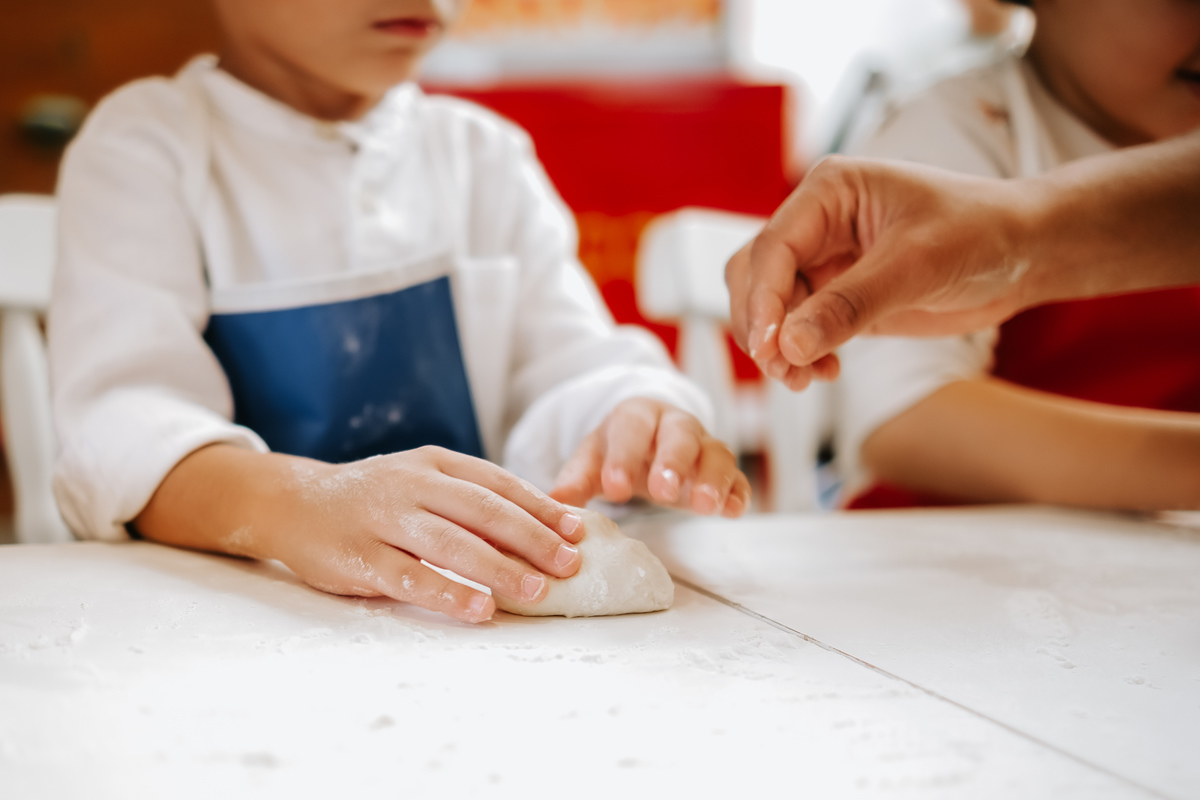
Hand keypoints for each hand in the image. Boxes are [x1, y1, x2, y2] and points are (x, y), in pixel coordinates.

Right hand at [139, 444, 585, 624]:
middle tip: (569, 564)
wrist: (293, 503)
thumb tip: (543, 525)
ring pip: (450, 542)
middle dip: (531, 537)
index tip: (578, 530)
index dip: (540, 506)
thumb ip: (472, 499)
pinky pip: (408, 576)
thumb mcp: (423, 482)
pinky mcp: (357, 556)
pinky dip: (447, 593)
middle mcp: (411, 484)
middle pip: (482, 510)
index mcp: (435, 463)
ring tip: (536, 590)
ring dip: (498, 567)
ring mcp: (383, 519)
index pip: (498, 482)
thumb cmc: (376, 498)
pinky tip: (478, 610)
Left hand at [549, 398, 750, 517]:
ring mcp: (704, 445)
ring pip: (715, 453)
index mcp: (637, 416)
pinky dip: (738, 492)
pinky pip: (737, 477)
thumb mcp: (593, 459)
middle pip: (680, 434)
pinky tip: (735, 511)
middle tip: (663, 493)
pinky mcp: (722, 469)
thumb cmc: (618, 450)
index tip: (615, 489)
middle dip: (673, 461)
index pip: (632, 429)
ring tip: (705, 507)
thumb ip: (577, 479)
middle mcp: (675, 424)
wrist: (649, 440)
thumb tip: (555, 501)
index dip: (624, 457)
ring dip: (712, 479)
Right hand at [726, 156, 1035, 389]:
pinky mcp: (838, 295)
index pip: (772, 247)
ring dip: (777, 346)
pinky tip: (824, 370)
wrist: (1024, 253)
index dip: (763, 300)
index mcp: (829, 191)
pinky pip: (797, 326)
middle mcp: (817, 222)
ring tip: (806, 378)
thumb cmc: (980, 233)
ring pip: (770, 305)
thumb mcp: (915, 265)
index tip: (769, 348)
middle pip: (755, 275)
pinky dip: (800, 353)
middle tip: (785, 370)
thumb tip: (789, 345)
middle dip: (763, 326)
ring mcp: (825, 260)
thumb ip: (849, 305)